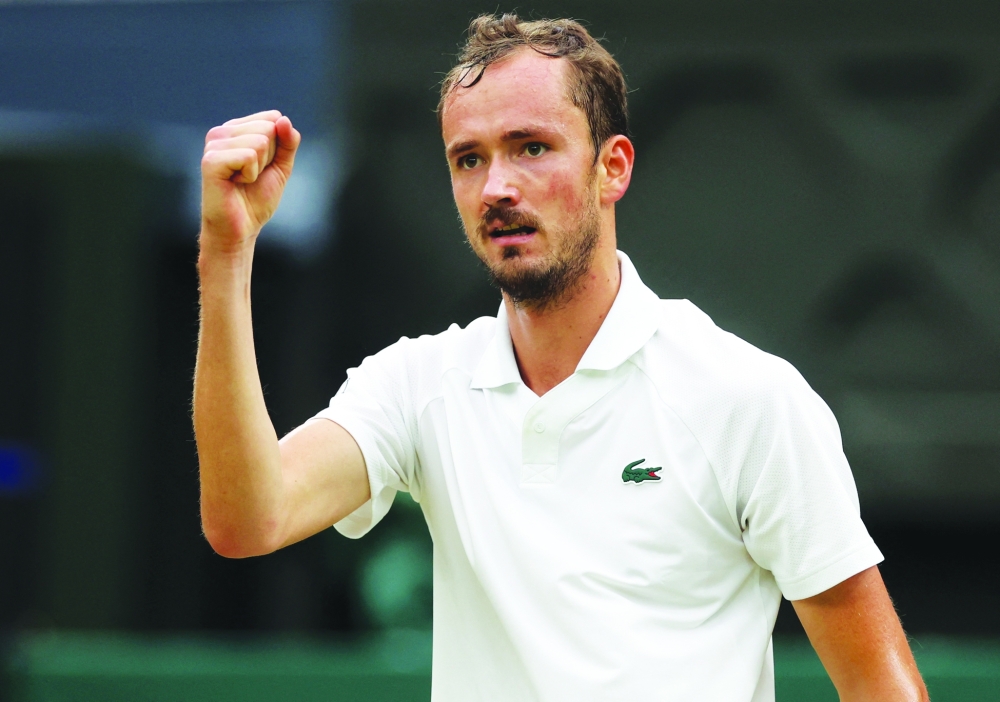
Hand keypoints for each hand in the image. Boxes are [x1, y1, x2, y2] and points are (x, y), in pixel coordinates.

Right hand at [200, 110, 300, 252]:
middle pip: (268, 129)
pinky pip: (248, 156)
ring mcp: (214, 144)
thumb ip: (288, 142)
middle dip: (269, 158)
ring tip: (242, 180)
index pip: (274, 118)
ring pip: (260, 142)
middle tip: (251, 176)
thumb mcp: (281, 167)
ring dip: (259, 168)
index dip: (278, 147)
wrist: (241, 228)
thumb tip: (284, 119)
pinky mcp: (211, 160)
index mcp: (236, 129)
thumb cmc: (256, 199)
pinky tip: (235, 183)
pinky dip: (250, 174)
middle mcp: (222, 132)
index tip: (262, 166)